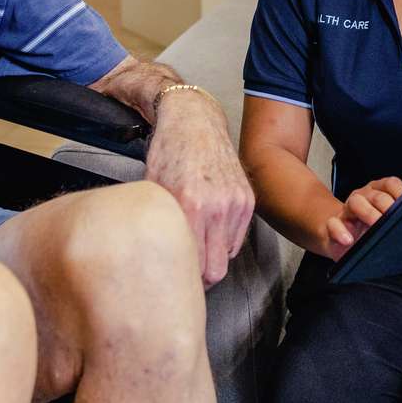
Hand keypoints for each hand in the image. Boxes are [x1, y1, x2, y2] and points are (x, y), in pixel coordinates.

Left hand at [143, 89, 256, 286]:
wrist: (194, 121)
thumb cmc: (169, 152)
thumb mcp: (153, 188)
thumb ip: (160, 225)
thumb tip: (158, 258)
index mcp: (191, 206)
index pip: (194, 266)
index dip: (183, 280)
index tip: (175, 281)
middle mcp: (218, 206)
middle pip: (216, 270)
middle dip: (200, 276)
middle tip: (185, 273)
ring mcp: (236, 202)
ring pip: (228, 256)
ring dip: (213, 257)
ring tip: (196, 246)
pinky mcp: (248, 199)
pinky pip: (237, 237)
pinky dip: (224, 240)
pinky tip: (209, 228)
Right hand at [323, 176, 401, 259]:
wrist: (339, 237)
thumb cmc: (368, 229)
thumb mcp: (384, 220)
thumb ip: (397, 216)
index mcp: (377, 192)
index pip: (391, 184)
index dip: (401, 192)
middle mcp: (363, 197)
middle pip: (376, 195)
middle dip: (387, 206)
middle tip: (396, 219)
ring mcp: (347, 210)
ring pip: (355, 203)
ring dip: (368, 213)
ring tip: (375, 225)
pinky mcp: (332, 225)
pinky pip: (333, 223)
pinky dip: (340, 231)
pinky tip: (348, 240)